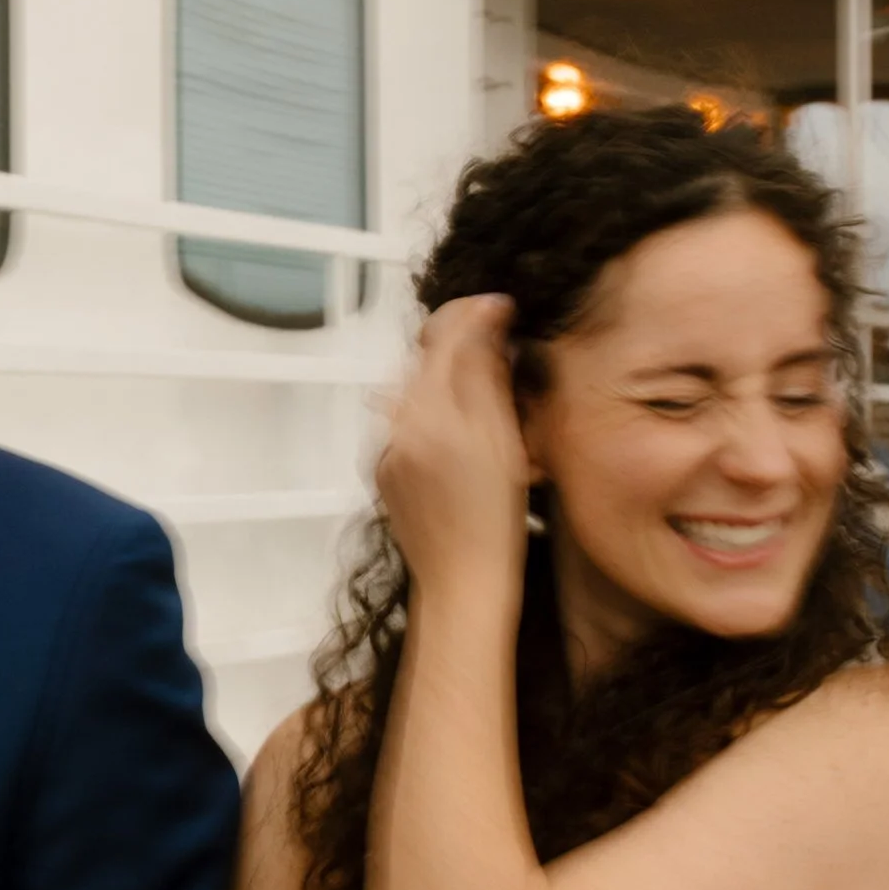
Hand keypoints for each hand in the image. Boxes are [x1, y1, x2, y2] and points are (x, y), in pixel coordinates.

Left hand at [375, 294, 530, 597]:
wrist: (461, 581)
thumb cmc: (496, 520)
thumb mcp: (506, 441)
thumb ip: (489, 377)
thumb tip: (491, 321)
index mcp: (431, 411)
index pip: (446, 334)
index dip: (476, 313)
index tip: (504, 307)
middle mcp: (398, 422)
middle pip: (426, 357)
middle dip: (461, 342)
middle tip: (502, 344)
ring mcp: (385, 447)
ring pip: (416, 388)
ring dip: (447, 376)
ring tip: (486, 390)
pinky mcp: (383, 469)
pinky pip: (407, 422)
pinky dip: (433, 412)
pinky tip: (461, 433)